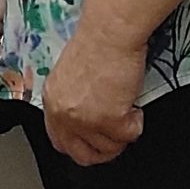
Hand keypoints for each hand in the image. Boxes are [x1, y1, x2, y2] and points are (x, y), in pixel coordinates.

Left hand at [44, 25, 148, 165]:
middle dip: (103, 149)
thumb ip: (71, 101)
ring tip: (125, 105)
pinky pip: (130, 135)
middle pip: (82, 154)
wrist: (110, 33)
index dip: (79, 144)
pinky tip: (132, 102)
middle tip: (115, 134)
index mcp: (52, 101)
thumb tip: (85, 118)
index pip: (59, 140)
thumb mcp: (69, 75)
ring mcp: (86, 120)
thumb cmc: (95, 44)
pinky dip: (136, 122)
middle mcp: (64, 115)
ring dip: (122, 131)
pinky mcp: (111, 120)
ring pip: (110, 147)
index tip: (93, 141)